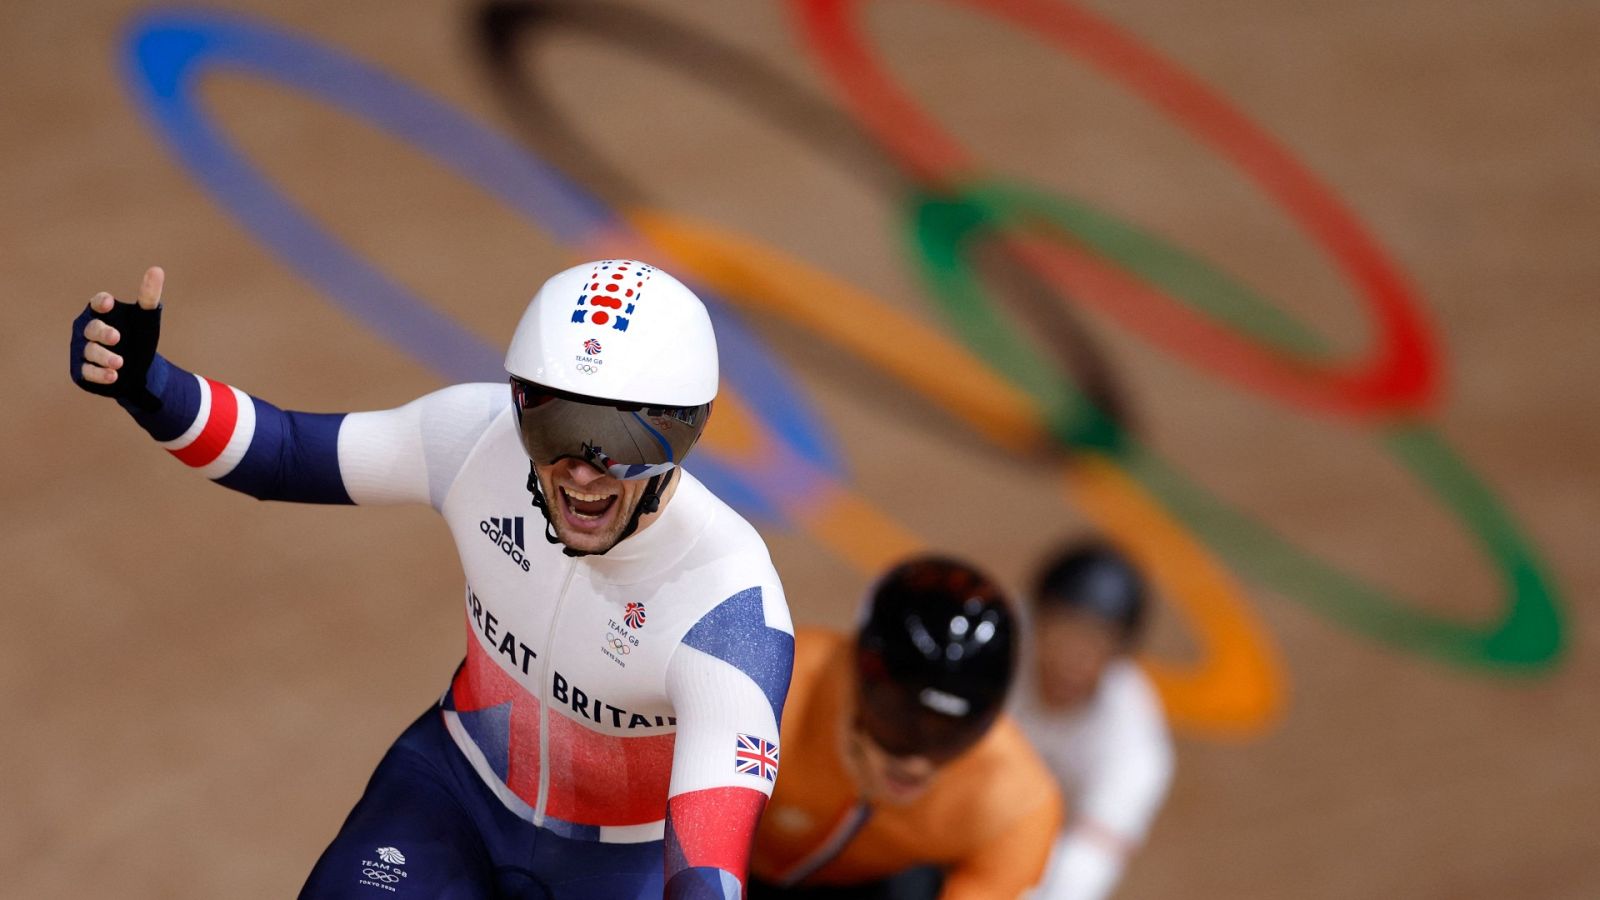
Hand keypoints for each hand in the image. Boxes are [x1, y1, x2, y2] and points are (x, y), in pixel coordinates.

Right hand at [71, 266, 165, 408]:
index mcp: (100, 313)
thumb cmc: (139, 338)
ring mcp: (83, 350)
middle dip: (103, 332)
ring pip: (90, 351)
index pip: (96, 304)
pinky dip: (99, 374)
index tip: (110, 304)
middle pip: (92, 328)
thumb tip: (157, 269)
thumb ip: (149, 296)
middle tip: (117, 337)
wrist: (140, 370)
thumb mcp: (147, 319)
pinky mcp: (82, 370)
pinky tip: (113, 375)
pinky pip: (87, 371)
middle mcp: (87, 330)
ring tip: (120, 363)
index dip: (101, 303)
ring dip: (104, 356)